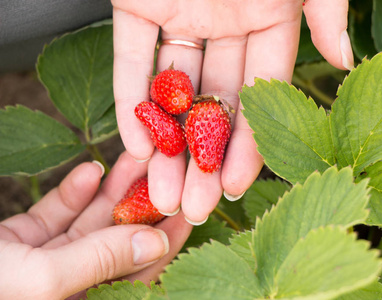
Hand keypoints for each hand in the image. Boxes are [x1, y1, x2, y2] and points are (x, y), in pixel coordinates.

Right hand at [0, 152, 191, 299]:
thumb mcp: (37, 283)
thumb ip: (99, 262)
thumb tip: (155, 243)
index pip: (139, 276)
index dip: (166, 240)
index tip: (189, 205)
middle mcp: (66, 291)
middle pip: (117, 244)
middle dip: (139, 205)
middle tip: (164, 172)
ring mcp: (42, 266)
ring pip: (88, 226)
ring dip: (111, 192)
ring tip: (134, 159)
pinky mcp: (17, 244)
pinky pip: (53, 218)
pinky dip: (70, 195)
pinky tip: (90, 170)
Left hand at [111, 0, 352, 223]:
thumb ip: (325, 11)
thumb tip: (345, 63)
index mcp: (268, 19)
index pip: (261, 95)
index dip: (250, 145)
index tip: (237, 187)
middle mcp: (225, 23)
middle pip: (215, 104)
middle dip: (204, 159)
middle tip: (193, 207)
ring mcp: (180, 14)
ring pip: (173, 90)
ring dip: (165, 143)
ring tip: (160, 191)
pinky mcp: (136, 0)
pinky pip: (132, 54)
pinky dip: (129, 96)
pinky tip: (131, 142)